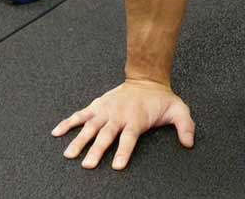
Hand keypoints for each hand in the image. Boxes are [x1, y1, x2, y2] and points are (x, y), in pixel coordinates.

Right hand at [51, 79, 194, 169]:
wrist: (146, 79)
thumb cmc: (160, 98)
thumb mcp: (178, 109)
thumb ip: (185, 125)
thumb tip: (189, 142)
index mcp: (136, 119)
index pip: (129, 138)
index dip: (123, 151)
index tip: (117, 166)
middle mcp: (118, 115)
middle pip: (106, 135)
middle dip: (96, 150)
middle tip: (87, 164)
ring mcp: (106, 110)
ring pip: (90, 126)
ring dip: (79, 140)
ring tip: (68, 154)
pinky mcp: (98, 106)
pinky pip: (80, 115)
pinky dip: (68, 122)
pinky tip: (56, 132)